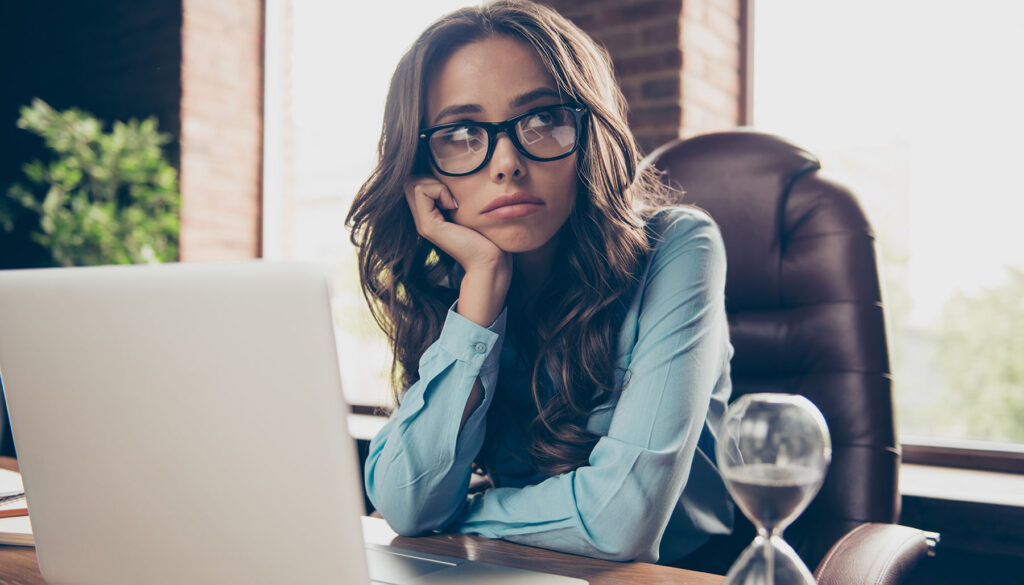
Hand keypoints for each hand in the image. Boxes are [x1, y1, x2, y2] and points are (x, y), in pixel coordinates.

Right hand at [404, 176, 511, 326]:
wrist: (488, 260)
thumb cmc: (485, 236)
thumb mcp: (467, 209)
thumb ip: (454, 196)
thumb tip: (450, 173)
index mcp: (430, 215)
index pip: (415, 182)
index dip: (432, 178)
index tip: (453, 193)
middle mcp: (422, 220)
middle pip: (410, 181)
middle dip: (431, 178)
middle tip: (451, 194)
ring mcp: (423, 223)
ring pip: (413, 183)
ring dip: (435, 184)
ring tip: (452, 201)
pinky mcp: (428, 226)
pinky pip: (422, 191)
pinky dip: (439, 191)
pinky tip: (453, 206)